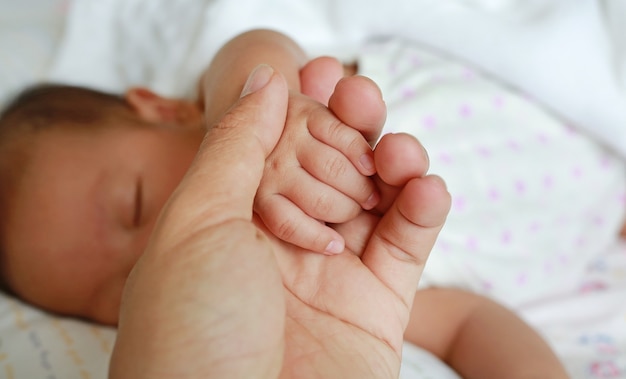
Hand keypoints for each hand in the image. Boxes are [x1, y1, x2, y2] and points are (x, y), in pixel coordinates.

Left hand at [109, 64, 449, 378]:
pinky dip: (423, 209)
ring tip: (397, 150)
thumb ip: (235, 146)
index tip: (319, 71)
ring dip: (394, 161)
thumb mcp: (196, 224)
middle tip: (358, 96)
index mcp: (233, 220)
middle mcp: (283, 242)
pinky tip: (423, 188)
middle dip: (348, 125)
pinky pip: (407, 246)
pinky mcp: (378, 308)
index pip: (278, 144)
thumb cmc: (192, 332)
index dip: (301, 106)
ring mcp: (333, 274)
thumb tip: (265, 80)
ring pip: (376, 198)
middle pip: (331, 164)